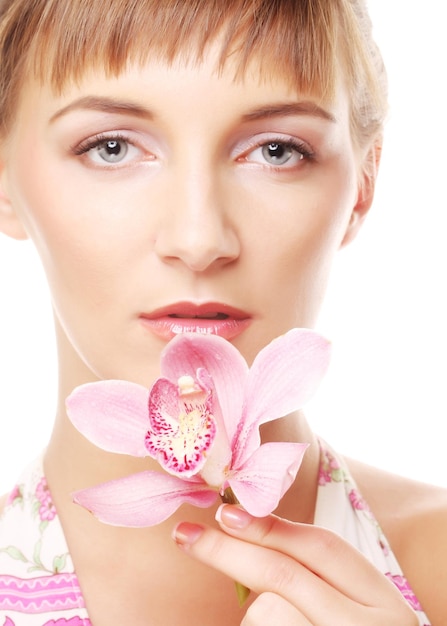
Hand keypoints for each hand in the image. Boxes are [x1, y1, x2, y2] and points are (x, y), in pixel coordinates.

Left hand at [173, 504, 418, 624]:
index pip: (321, 547)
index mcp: (381, 599)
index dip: (268, 526)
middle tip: (185, 536)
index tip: (226, 513)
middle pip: (282, 574)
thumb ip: (316, 572)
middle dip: (228, 550)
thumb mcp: (356, 603)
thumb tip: (245, 527)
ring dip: (256, 612)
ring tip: (283, 620)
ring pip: (265, 610)